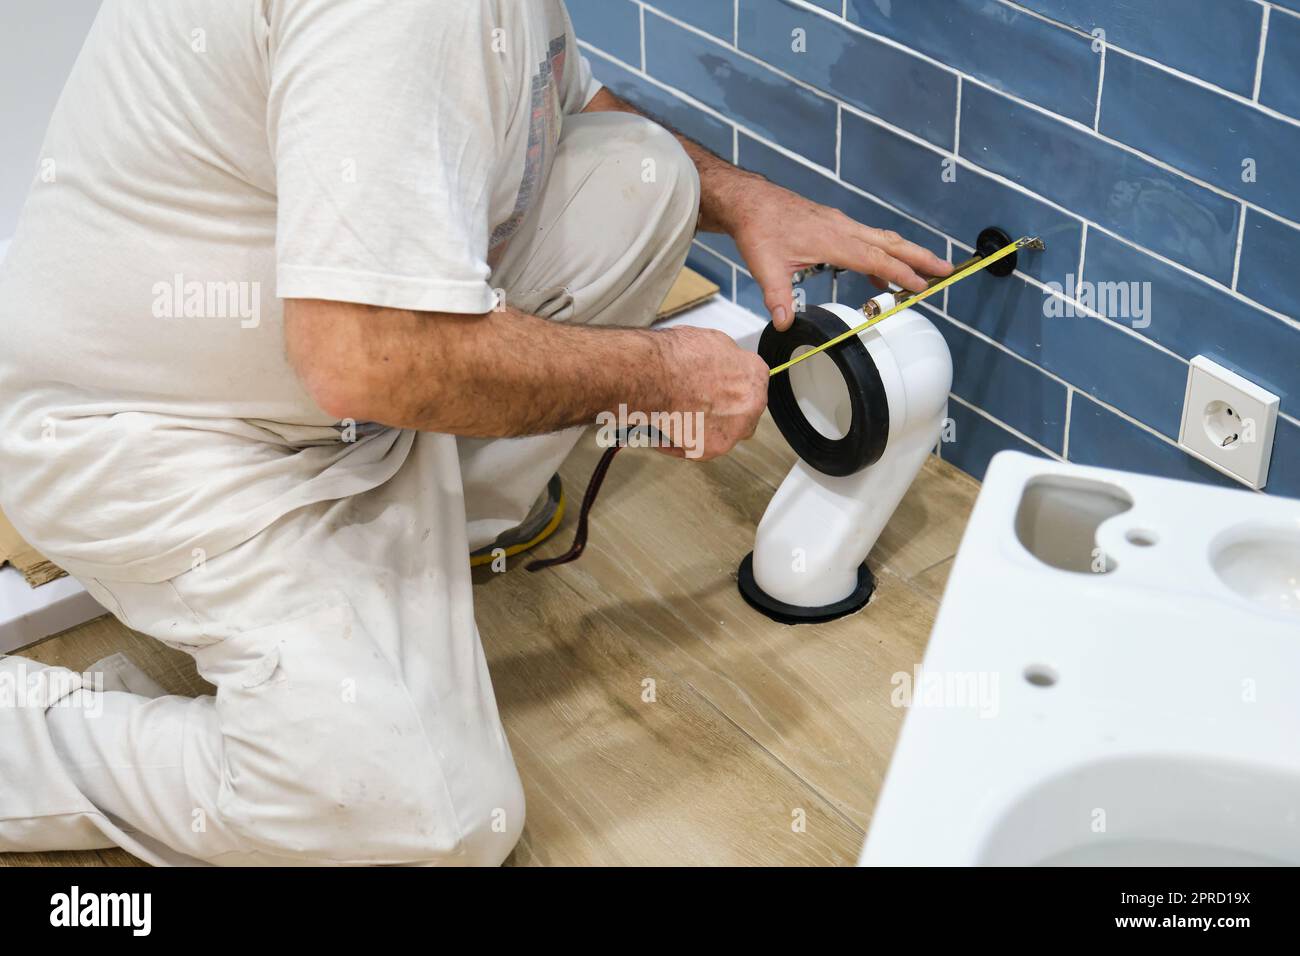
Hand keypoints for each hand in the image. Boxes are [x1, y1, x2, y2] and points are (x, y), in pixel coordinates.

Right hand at [652, 326, 768, 460]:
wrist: (654, 376)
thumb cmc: (677, 356)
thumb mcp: (712, 341)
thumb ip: (727, 360)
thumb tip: (722, 366)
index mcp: (755, 374)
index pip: (751, 385)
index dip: (730, 386)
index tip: (716, 389)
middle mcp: (752, 404)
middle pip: (742, 412)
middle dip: (723, 410)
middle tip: (696, 404)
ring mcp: (734, 429)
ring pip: (723, 434)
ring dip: (703, 428)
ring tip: (675, 417)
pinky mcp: (712, 449)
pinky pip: (697, 450)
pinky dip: (680, 443)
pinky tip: (663, 433)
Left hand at [720, 175, 952, 330]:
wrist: (750, 202)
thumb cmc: (759, 228)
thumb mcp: (765, 267)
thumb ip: (777, 296)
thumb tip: (783, 323)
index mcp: (833, 240)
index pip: (876, 259)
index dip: (901, 274)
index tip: (922, 286)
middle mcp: (843, 229)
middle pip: (892, 244)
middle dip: (921, 258)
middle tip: (948, 271)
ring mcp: (841, 225)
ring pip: (883, 239)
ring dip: (906, 255)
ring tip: (926, 273)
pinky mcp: (834, 225)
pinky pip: (867, 240)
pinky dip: (881, 256)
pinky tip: (879, 277)